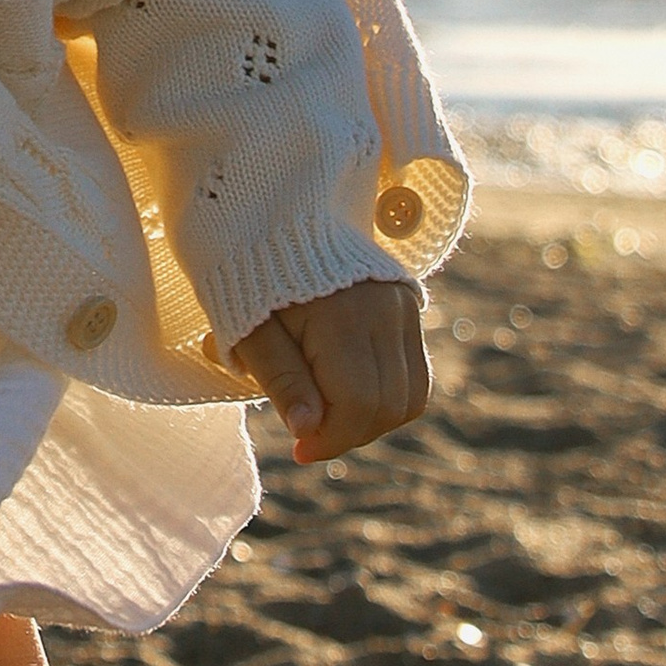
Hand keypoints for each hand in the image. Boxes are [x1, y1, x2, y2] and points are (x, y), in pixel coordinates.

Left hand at [229, 278, 428, 464]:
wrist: (277, 215)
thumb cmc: (252, 277)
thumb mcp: (250, 330)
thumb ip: (281, 380)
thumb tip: (308, 431)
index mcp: (341, 317)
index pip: (357, 402)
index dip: (331, 438)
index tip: (299, 450)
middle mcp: (384, 311)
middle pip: (388, 405)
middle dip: (349, 434)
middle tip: (309, 435)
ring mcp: (403, 307)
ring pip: (410, 396)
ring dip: (371, 420)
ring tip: (327, 415)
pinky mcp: (409, 307)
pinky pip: (416, 374)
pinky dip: (388, 397)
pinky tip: (349, 395)